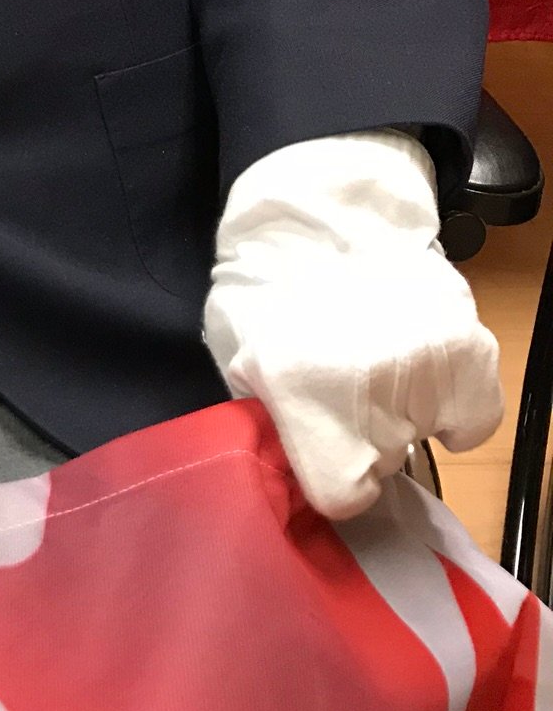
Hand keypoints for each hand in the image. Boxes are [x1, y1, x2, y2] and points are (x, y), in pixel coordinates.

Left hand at [203, 131, 502, 519]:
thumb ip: (274, 429)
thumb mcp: (241, 365)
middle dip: (359, 444)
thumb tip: (301, 478)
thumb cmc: (264, 293)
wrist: (323, 215)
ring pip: (421, 438)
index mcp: (299, 394)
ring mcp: (427, 366)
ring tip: (371, 366)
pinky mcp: (470, 349)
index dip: (328, 476)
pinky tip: (416, 371)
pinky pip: (469, 415)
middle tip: (338, 395)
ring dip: (398, 416)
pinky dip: (447, 403)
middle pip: (381, 467)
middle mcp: (371, 386)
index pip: (340, 495)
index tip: (319, 452)